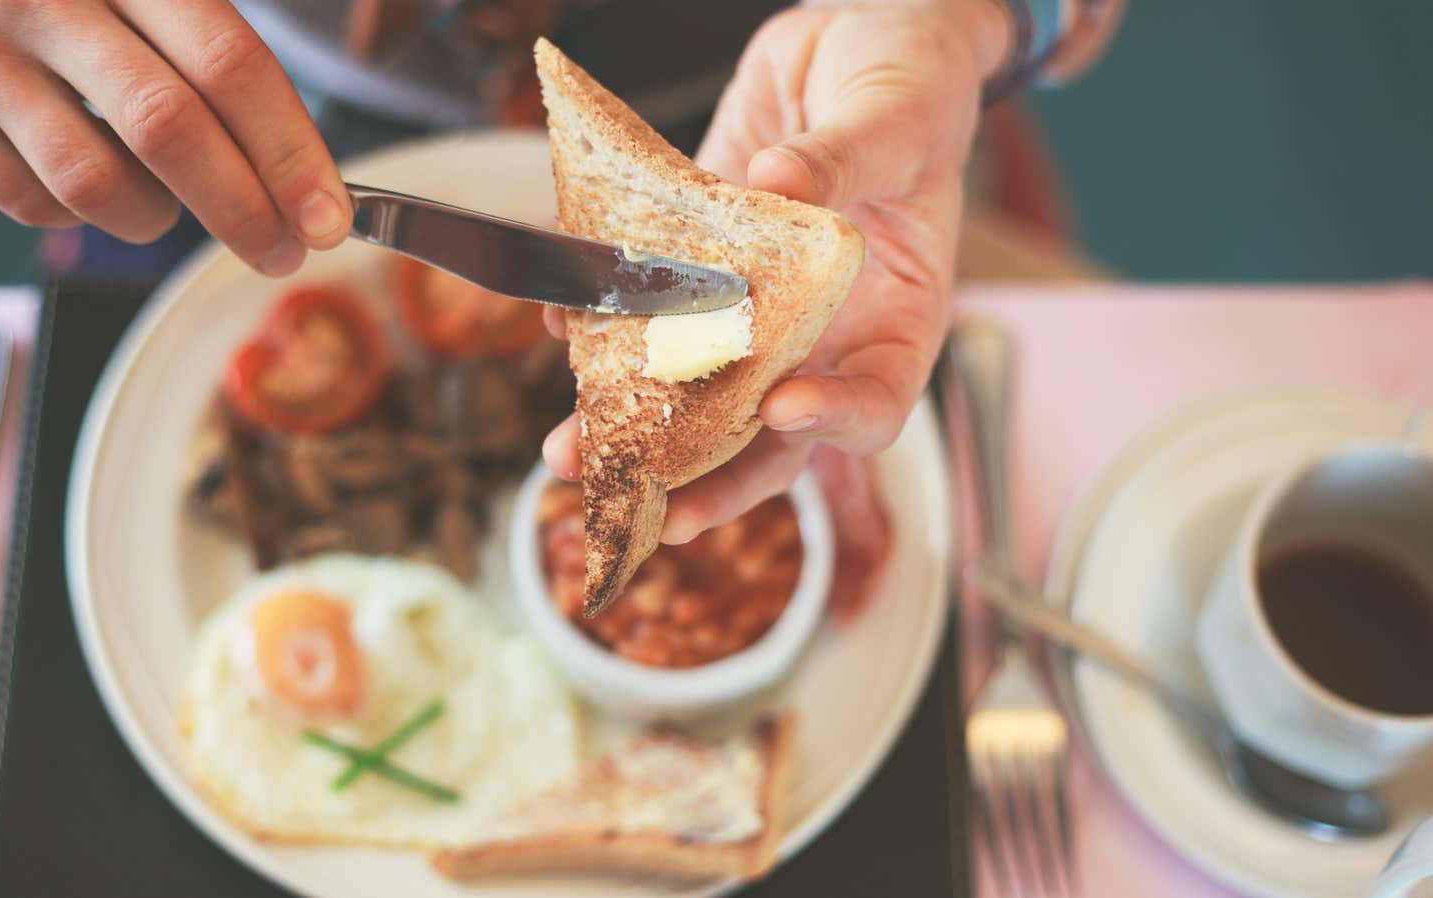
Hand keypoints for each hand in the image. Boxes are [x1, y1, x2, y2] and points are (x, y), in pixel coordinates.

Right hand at [0, 0, 350, 274]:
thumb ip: (229, 70)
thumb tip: (312, 194)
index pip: (228, 65)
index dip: (287, 152)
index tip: (328, 219)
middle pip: (167, 129)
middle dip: (242, 209)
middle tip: (282, 251)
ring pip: (95, 184)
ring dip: (155, 216)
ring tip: (167, 198)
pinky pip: (34, 204)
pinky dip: (83, 215)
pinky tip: (92, 175)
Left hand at [544, 0, 1008, 541]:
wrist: (856, 38)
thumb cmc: (911, 82)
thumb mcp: (897, 116)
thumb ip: (846, 158)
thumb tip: (780, 185)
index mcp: (897, 316)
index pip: (875, 402)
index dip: (833, 420)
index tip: (784, 409)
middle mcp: (825, 332)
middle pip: (769, 434)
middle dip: (703, 473)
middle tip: (640, 502)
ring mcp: (759, 307)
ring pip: (698, 390)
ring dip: (633, 425)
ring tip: (569, 450)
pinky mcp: (704, 267)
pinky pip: (656, 311)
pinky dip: (605, 325)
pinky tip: (563, 326)